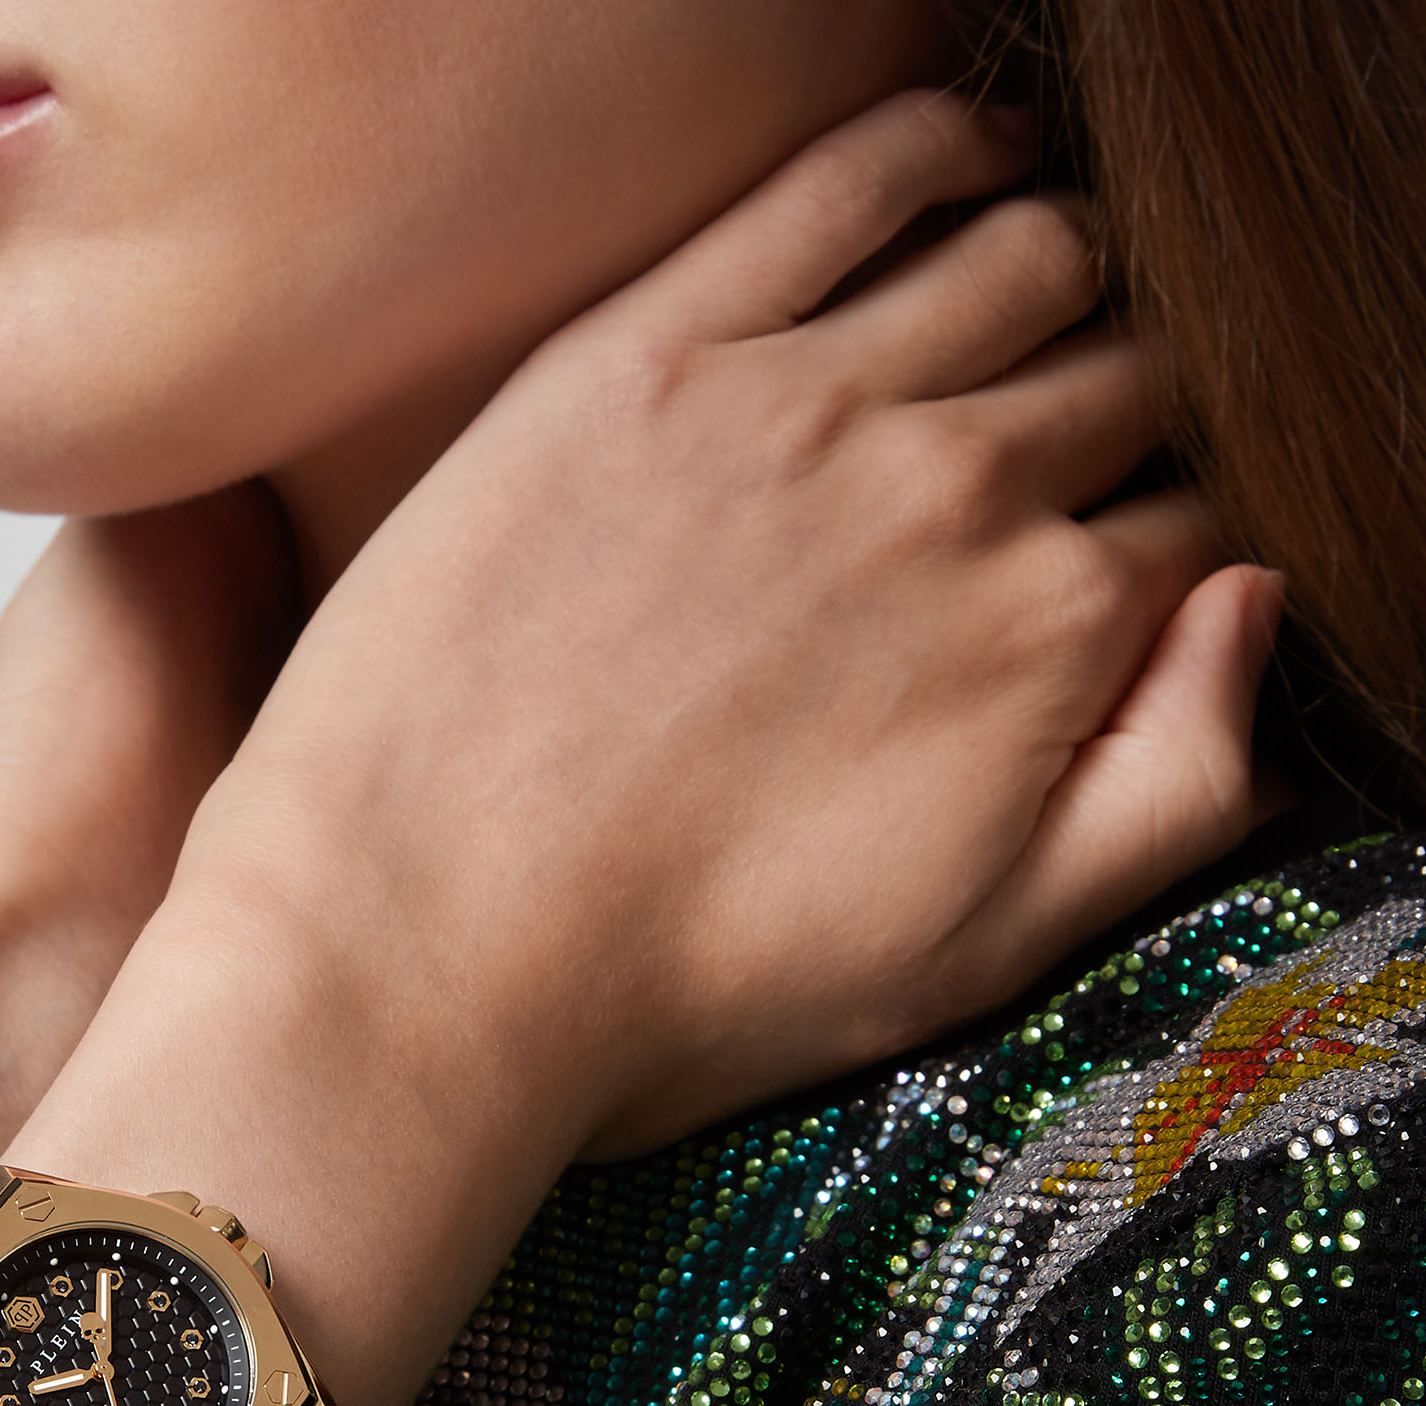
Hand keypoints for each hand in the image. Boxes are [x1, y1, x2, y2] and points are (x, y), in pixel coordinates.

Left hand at [19, 91, 1284, 1405]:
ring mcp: (809, 404)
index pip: (1186, 524)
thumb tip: (1249, 605)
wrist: (428, 951)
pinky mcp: (657, 349)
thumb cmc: (687, 990)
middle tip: (1059, 444)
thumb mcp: (983, 955)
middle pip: (1118, 380)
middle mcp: (959, 491)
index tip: (1109, 564)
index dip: (1164, 543)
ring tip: (1029, 303)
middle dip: (1123, 406)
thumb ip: (1171, 787)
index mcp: (1050, 637)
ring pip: (1019, 259)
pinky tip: (963, 158)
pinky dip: (939, 142)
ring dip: (1058, 271)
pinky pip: (849, 177)